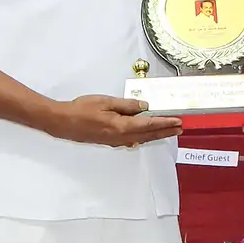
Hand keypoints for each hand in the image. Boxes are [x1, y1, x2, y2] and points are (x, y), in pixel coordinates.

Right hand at [42, 95, 182, 147]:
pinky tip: (145, 137)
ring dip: (156, 135)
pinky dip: (143, 138)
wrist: (64, 123)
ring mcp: (116, 141)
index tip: (177, 121)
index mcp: (122, 125)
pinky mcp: (110, 141)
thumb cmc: (82, 109)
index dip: (165, 123)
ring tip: (168, 132)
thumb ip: (126, 105)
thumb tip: (144, 106)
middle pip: (148, 134)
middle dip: (165, 131)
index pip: (149, 124)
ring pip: (141, 138)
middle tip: (179, 128)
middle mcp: (121, 136)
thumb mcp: (106, 101)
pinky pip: (131, 140)